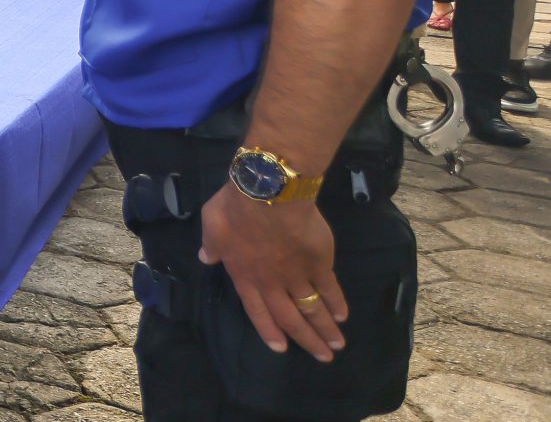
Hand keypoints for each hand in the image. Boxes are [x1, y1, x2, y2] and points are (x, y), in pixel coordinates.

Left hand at [199, 185, 346, 363]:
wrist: (269, 193)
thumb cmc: (236, 207)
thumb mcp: (212, 223)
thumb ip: (211, 244)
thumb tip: (206, 258)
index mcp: (245, 276)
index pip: (256, 311)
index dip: (268, 330)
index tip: (281, 348)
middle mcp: (271, 283)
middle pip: (290, 319)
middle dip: (307, 340)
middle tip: (322, 357)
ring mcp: (296, 275)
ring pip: (312, 309)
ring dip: (325, 328)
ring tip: (337, 345)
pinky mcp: (318, 264)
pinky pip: (329, 288)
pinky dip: (337, 303)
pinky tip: (343, 315)